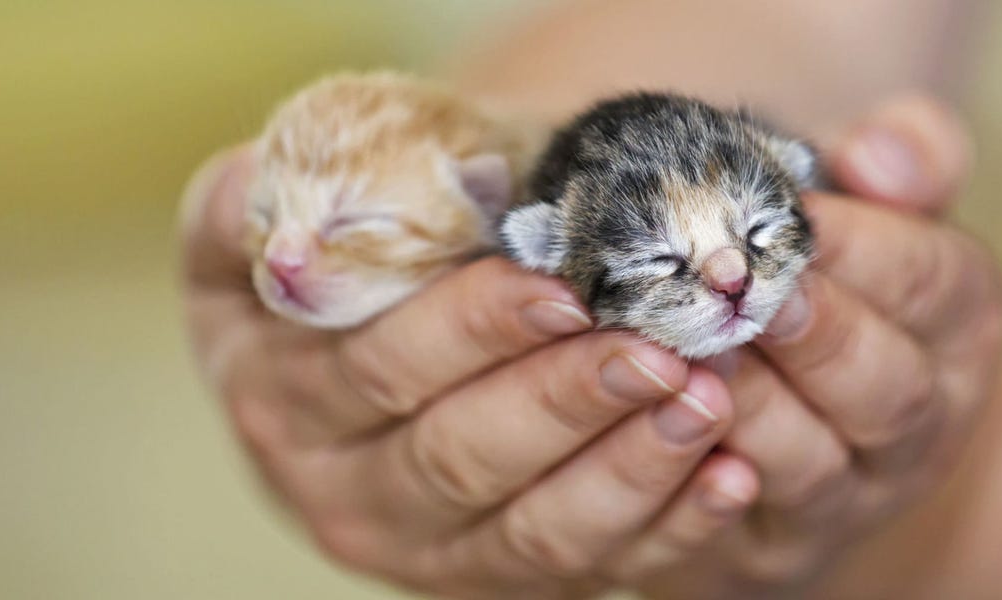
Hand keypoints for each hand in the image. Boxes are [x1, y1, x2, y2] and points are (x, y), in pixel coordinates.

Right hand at [180, 148, 759, 597]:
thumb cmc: (359, 245)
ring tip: (706, 401)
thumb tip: (284, 216)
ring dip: (627, 469)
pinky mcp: (498, 571)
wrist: (383, 319)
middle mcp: (341, 488)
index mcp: (281, 389)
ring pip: (529, 530)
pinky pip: (585, 565)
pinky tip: (729, 475)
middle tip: (658, 349)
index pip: (380, 368)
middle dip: (564, 402)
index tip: (562, 287)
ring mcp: (426, 545)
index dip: (471, 332)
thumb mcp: (289, 210)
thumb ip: (272, 200)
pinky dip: (665, 526)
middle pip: (458, 457)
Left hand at [637, 96, 1001, 598]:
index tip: (788, 210)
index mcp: (958, 324)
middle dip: (811, 333)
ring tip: (683, 349)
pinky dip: (700, 482)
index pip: (929, 279)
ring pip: (811, 462)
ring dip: (746, 405)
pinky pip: (743, 524)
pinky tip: (657, 427)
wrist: (831, 428)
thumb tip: (879, 152)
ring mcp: (853, 494)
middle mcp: (922, 420)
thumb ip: (902, 160)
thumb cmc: (842, 287)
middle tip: (737, 288)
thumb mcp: (886, 214)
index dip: (861, 245)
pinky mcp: (780, 545)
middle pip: (884, 386)